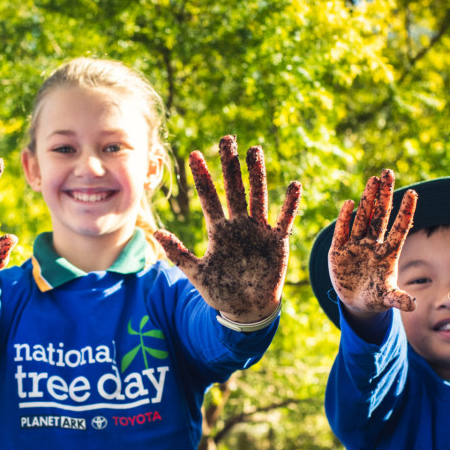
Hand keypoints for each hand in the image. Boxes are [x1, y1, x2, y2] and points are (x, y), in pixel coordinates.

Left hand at [153, 135, 301, 321]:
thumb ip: (177, 252)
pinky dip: (289, 204)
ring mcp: (258, 230)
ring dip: (257, 175)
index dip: (202, 177)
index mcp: (219, 230)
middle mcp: (239, 224)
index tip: (194, 155)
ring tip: (254, 151)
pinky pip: (285, 219)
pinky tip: (293, 185)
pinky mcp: (277, 241)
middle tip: (227, 140)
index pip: (209, 197)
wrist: (245, 309)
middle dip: (230, 165)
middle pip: (234, 189)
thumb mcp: (195, 272)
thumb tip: (155, 231)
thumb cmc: (220, 290)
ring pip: (257, 196)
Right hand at [327, 169, 417, 317]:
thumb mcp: (387, 298)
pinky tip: (348, 204)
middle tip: (388, 172)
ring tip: (372, 180)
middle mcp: (373, 244)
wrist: (355, 302)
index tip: (414, 193)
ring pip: (362, 218)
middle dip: (384, 195)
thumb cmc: (376, 298)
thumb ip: (398, 299)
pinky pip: (342, 232)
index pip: (399, 228)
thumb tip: (412, 305)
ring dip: (367, 200)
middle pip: (380, 216)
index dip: (406, 212)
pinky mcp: (338, 250)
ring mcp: (355, 245)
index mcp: (388, 253)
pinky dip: (344, 219)